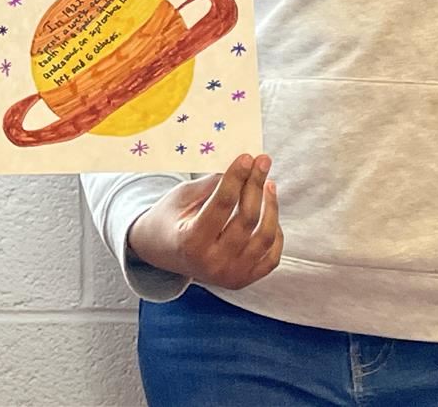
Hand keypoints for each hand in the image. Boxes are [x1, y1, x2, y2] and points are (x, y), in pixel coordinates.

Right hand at [128, 153, 281, 289]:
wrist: (162, 252)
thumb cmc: (170, 218)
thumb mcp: (181, 197)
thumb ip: (211, 185)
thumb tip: (242, 167)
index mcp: (191, 241)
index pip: (222, 204)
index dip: (237, 177)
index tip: (248, 157)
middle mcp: (212, 262)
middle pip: (246, 219)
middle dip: (256, 185)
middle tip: (263, 161)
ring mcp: (231, 275)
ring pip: (265, 237)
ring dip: (271, 207)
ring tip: (269, 184)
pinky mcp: (244, 280)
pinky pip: (271, 255)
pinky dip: (275, 232)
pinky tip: (269, 212)